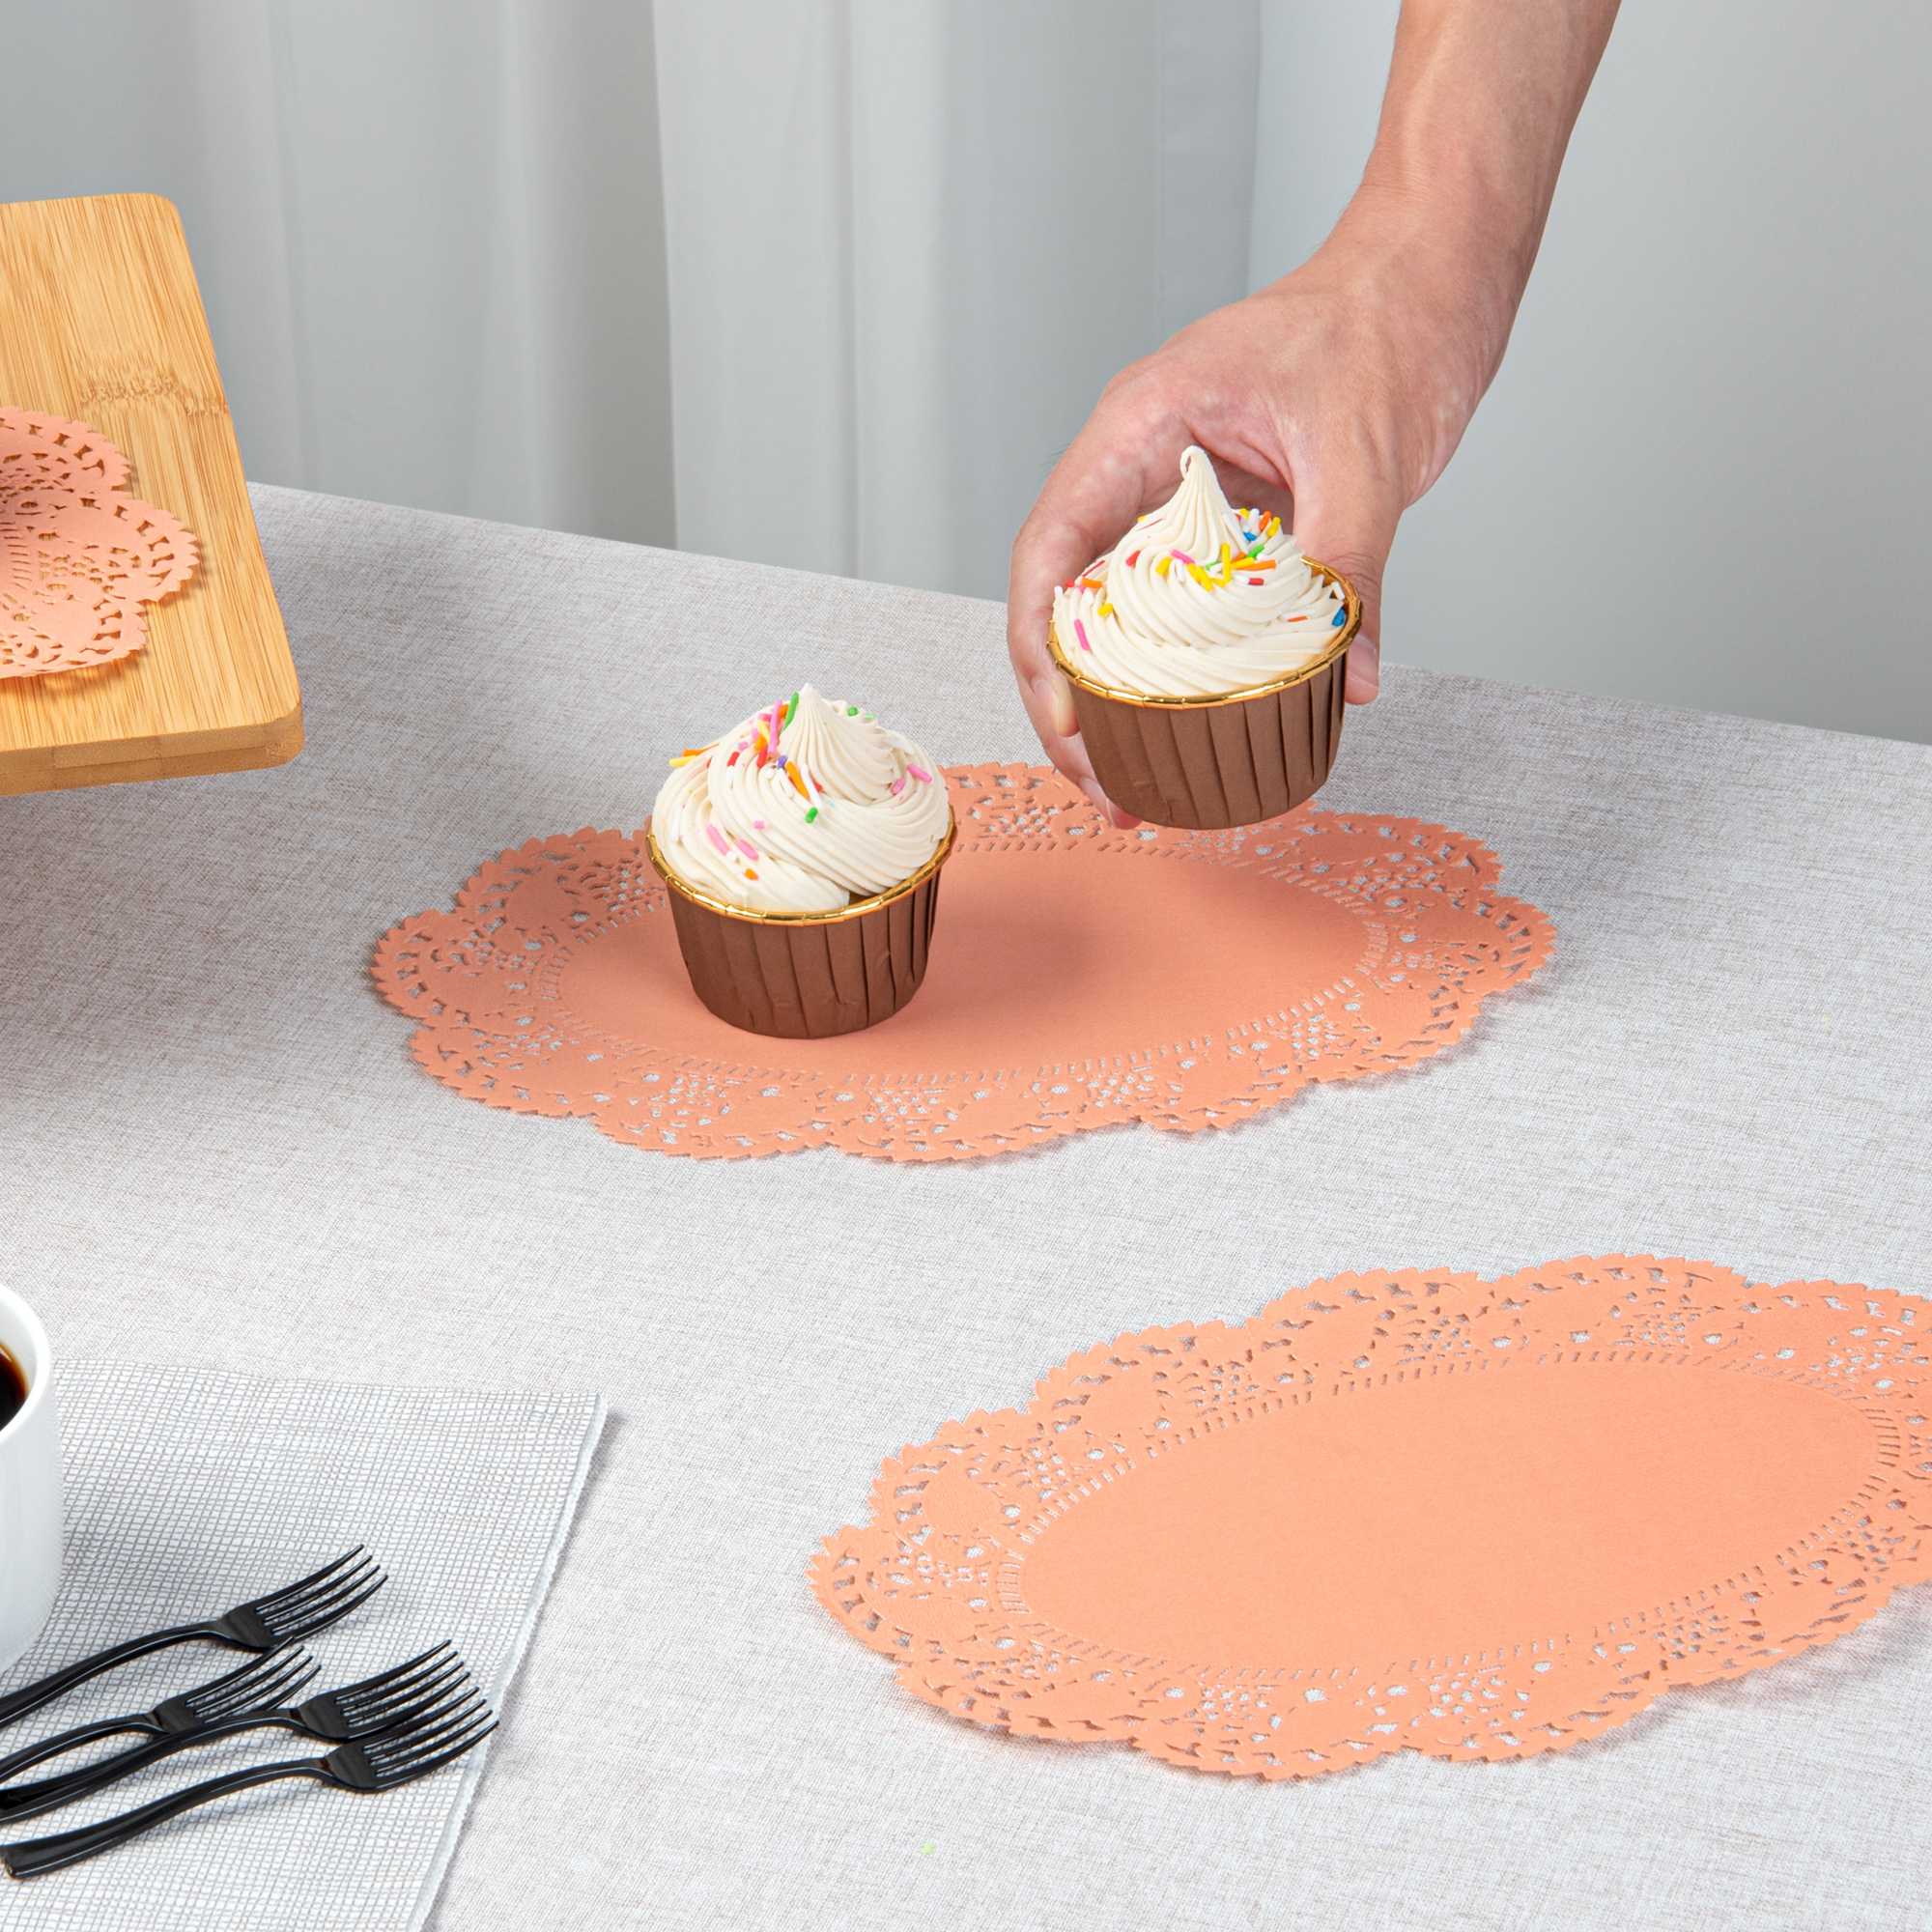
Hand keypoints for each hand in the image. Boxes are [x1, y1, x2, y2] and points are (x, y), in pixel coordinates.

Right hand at [1006, 195, 1503, 820]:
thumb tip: (1350, 680)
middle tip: (1107, 789)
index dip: (1041, 649)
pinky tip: (1210, 731)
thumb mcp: (1366, 452)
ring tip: (1144, 784)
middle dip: (1073, 705)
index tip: (1066, 726)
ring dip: (1125, 703)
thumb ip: (1351, 568)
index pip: (1049, 549)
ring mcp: (1184, 499)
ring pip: (1124, 615)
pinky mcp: (1232, 525)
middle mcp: (1145, 467)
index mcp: (1141, 429)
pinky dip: (1193, 675)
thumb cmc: (1385, 323)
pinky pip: (1192, 612)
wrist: (1433, 279)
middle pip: (1069, 600)